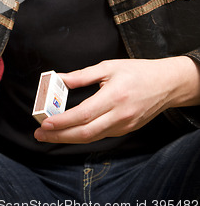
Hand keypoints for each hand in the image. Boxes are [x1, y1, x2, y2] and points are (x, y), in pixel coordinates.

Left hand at [34, 57, 199, 143]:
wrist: (166, 84)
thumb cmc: (137, 72)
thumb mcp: (108, 67)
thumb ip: (82, 76)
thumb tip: (59, 79)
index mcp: (114, 97)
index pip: (83, 114)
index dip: (63, 121)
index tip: (45, 123)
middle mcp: (119, 115)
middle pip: (85, 133)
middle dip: (59, 136)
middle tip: (39, 134)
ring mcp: (123, 126)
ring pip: (92, 138)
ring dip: (68, 138)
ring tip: (49, 134)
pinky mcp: (125, 130)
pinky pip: (100, 135)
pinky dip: (83, 135)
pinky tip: (70, 131)